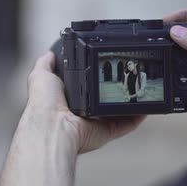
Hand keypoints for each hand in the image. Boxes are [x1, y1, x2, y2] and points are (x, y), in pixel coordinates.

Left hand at [27, 52, 145, 153]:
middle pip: (104, 97)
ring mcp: (95, 122)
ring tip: (140, 86)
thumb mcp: (41, 76)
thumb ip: (46, 64)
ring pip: (118, 111)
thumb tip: (50, 53)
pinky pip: (127, 124)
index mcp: (68, 98)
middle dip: (116, 87)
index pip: (85, 85)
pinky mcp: (106, 131)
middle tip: (128, 74)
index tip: (107, 65)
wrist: (52, 125)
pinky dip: (138, 116)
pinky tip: (145, 105)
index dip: (95, 76)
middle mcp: (82, 111)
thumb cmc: (44, 103)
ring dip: (130, 101)